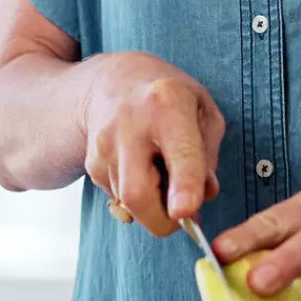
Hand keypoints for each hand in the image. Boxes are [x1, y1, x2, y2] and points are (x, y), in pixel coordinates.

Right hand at [81, 52, 223, 237]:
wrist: (112, 80)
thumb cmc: (168, 96)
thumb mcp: (203, 110)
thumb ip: (209, 156)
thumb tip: (203, 197)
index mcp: (168, 103)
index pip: (179, 153)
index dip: (184, 187)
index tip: (184, 210)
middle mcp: (131, 124)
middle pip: (137, 193)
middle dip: (162, 220)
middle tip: (180, 213)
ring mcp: (104, 144)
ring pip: (127, 202)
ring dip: (151, 205)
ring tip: (161, 174)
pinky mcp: (91, 163)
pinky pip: (117, 198)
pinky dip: (135, 198)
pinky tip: (141, 169)